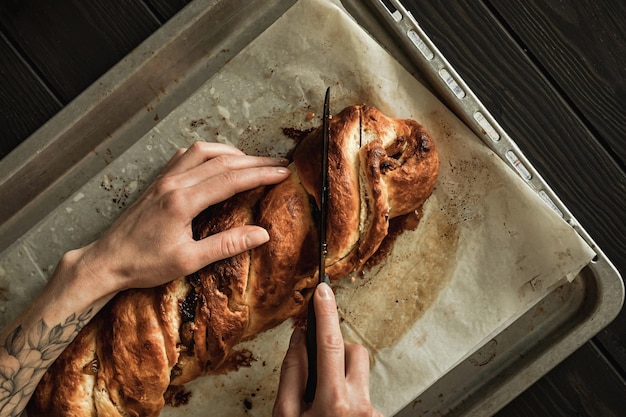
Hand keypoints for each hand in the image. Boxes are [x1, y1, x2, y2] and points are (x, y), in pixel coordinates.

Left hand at [64, 141, 289, 297]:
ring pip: (203, 152)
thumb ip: (227, 245)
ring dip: (232, 152)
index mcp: (183, 202)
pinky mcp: (158, 182)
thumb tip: (261, 234)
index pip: (231, 179)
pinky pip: (185, 156)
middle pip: (222, 161)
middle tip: (279, 163)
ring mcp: (164, 179)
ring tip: (253, 160)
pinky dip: (207, 154)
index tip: (283, 173)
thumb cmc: (144, 264)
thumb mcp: (188, 261)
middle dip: (255, 161)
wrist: (107, 261)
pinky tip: (215, 161)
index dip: (261, 175)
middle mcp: (174, 183)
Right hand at [273, 283, 383, 416]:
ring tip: (325, 402)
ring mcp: (372, 413)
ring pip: (360, 372)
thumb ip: (291, 373)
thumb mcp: (285, 414)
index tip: (323, 291)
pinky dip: (348, 397)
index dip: (325, 313)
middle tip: (318, 372)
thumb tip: (299, 338)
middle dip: (336, 352)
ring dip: (342, 376)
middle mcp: (360, 405)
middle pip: (354, 352)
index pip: (330, 344)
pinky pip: (363, 393)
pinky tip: (336, 413)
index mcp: (333, 401)